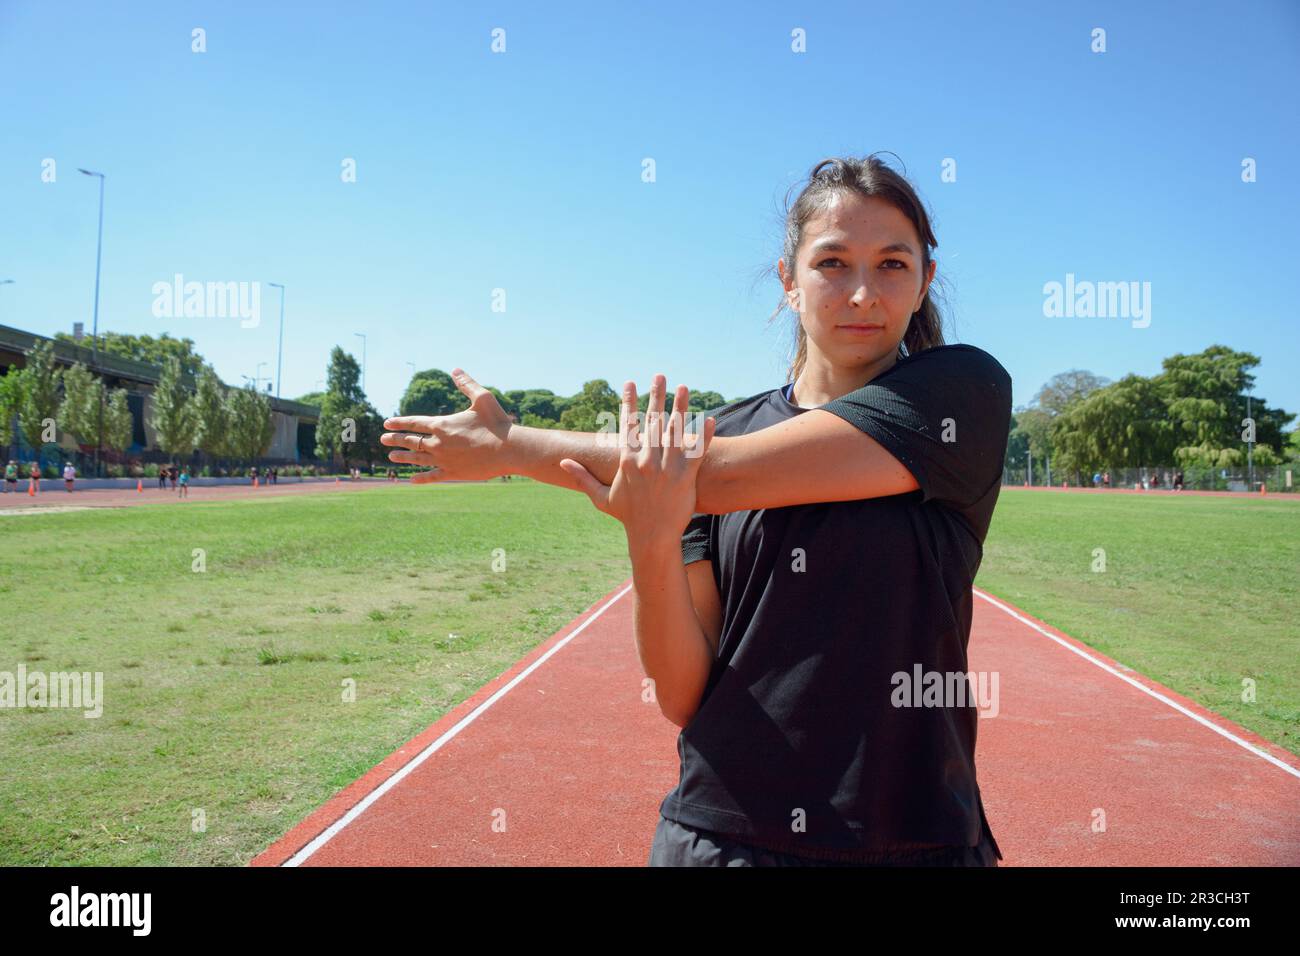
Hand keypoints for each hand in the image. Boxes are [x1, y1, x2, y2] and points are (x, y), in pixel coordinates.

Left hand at [381, 368, 512, 483]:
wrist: (509, 449)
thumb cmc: (497, 423)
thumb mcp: (482, 398)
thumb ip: (466, 384)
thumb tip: (455, 370)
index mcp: (442, 424)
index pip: (414, 423)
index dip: (399, 422)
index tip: (387, 423)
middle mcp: (438, 443)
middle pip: (411, 441)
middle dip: (396, 439)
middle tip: (383, 440)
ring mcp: (444, 459)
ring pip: (417, 459)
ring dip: (403, 457)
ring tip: (392, 456)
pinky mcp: (453, 473)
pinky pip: (432, 476)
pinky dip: (421, 478)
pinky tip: (411, 480)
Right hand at [559, 374, 714, 545]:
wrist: (652, 537)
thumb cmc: (627, 516)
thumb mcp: (601, 497)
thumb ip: (582, 477)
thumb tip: (563, 462)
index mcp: (627, 461)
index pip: (627, 425)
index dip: (629, 401)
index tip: (630, 383)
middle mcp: (647, 461)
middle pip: (653, 421)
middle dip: (656, 395)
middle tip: (660, 375)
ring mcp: (668, 468)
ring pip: (676, 431)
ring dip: (681, 407)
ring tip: (684, 387)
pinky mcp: (686, 477)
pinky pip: (697, 452)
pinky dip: (703, 435)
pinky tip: (710, 418)